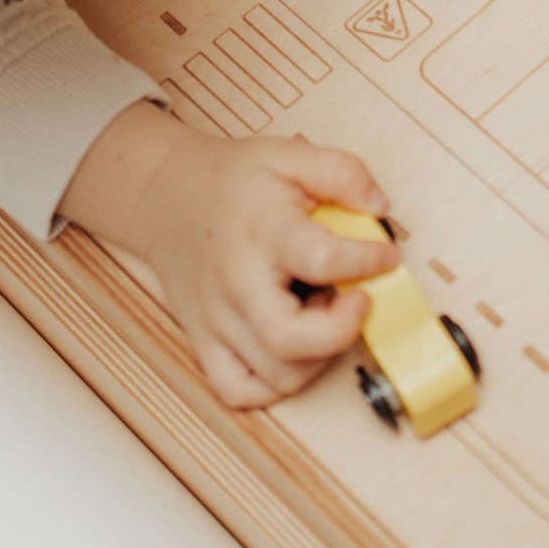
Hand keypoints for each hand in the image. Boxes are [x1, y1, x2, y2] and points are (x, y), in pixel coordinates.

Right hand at [60, 104, 395, 408]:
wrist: (164, 196)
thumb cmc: (233, 182)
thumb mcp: (291, 156)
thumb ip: (343, 173)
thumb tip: (381, 209)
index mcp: (263, 232)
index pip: (322, 259)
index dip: (369, 261)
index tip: (385, 254)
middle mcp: (235, 283)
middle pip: (289, 338)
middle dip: (341, 330)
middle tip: (355, 299)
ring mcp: (216, 320)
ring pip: (276, 376)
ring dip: (317, 356)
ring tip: (320, 315)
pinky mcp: (204, 343)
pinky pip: (241, 391)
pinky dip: (277, 383)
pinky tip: (295, 348)